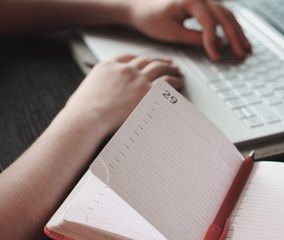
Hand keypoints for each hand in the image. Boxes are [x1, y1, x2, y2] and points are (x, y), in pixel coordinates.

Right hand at [65, 54, 182, 135]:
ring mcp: (138, 79)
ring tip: (176, 71)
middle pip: (146, 60)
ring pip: (159, 68)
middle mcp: (124, 69)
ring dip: (169, 68)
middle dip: (158, 60)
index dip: (139, 58)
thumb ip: (98, 89)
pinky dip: (174, 81)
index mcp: (108, 67)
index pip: (127, 57)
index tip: (146, 60)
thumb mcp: (86, 92)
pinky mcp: (148, 92)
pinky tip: (178, 82)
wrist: (87, 119)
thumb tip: (101, 97)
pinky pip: (167, 83)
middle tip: (167, 62)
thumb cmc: (81, 112)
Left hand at [129, 0, 250, 60]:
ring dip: (237, 31)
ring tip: (245, 47)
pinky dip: (230, 26)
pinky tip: (236, 36)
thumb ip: (194, 38)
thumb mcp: (171, 32)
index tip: (217, 57)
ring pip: (226, 13)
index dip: (214, 41)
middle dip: (234, 37)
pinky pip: (221, 13)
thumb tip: (215, 46)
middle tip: (241, 53)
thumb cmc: (150, 17)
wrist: (139, 6)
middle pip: (224, 16)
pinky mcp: (202, 4)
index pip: (209, 21)